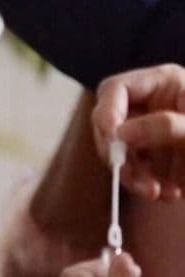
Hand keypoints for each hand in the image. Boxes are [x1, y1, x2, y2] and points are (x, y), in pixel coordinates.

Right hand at [92, 64, 184, 198]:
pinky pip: (136, 172)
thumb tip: (119, 133)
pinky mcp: (157, 158)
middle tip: (131, 176)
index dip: (107, 112)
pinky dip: (148, 186)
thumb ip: (165, 126)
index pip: (117, 89)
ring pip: (120, 153)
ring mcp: (152, 132)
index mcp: (165, 83)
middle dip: (118, 153)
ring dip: (132, 176)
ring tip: (156, 193)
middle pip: (110, 124)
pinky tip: (169, 193)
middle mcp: (153, 104)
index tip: (112, 138)